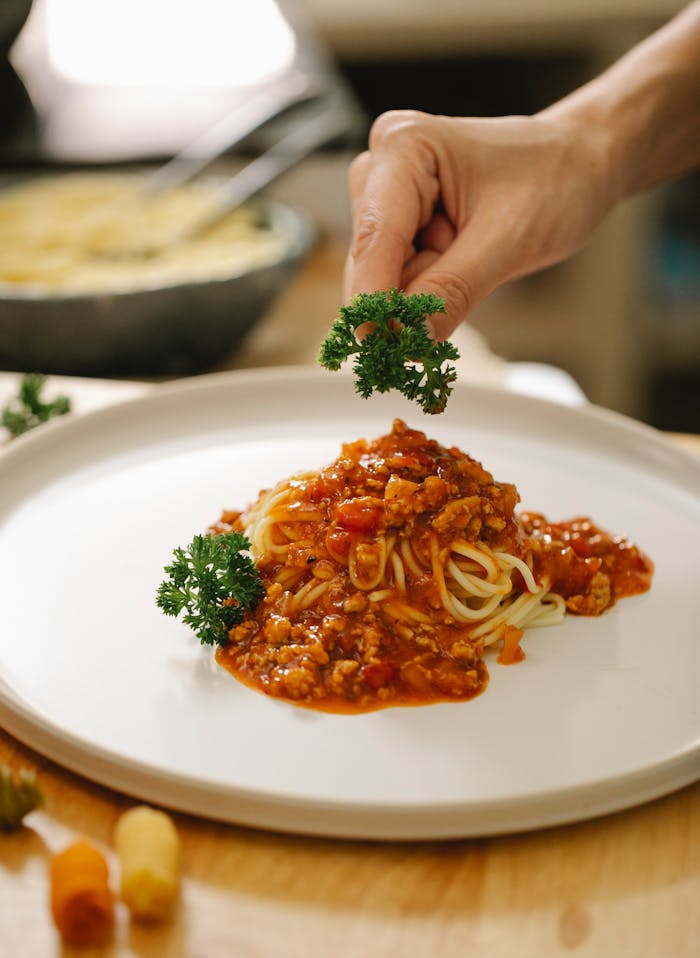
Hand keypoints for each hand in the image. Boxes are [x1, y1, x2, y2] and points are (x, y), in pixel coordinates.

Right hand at [344, 109, 615, 339]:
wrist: (580, 165)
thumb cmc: (555, 179)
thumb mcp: (510, 239)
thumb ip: (454, 290)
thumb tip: (411, 339)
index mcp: (405, 147)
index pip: (374, 236)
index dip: (373, 297)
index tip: (379, 345)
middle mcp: (383, 168)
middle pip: (370, 261)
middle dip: (404, 300)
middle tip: (447, 318)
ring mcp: (388, 199)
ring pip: (382, 278)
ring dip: (421, 297)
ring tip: (478, 266)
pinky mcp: (400, 227)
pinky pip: (399, 281)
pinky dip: (427, 296)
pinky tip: (466, 272)